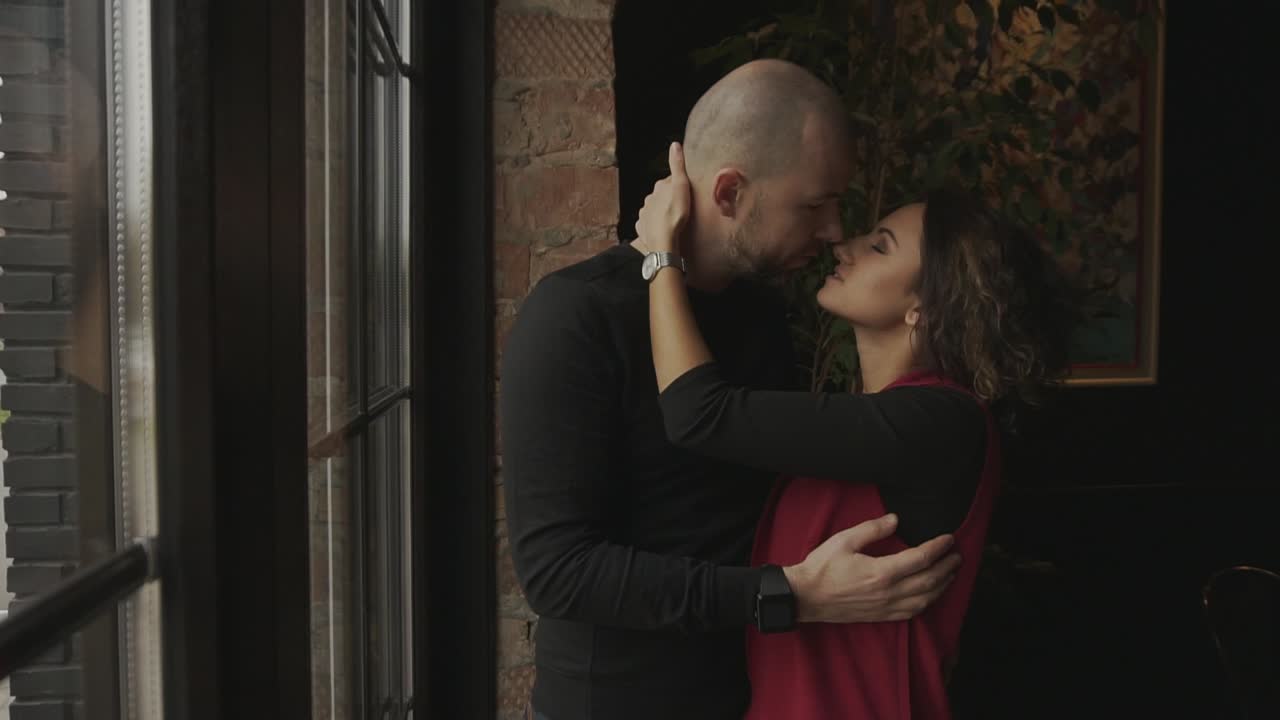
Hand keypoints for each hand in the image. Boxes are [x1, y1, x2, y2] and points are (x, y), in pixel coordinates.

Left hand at [635, 141, 691, 253]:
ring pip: (654, 210)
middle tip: (681, 207)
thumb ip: (677, 165)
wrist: (663, 241)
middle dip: (669, 199)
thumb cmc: (675, 214)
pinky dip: (654, 225)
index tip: (686, 191)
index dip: (679, 186)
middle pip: (661, 196)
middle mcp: (648, 199)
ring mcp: (644, 214)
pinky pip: (649, 224)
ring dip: (661, 212)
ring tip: (673, 220)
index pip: (670, 182)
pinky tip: (662, 230)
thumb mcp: (680, 186)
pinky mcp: (642, 228)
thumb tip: (674, 144)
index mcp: (658, 188)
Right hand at [783, 514, 960, 622]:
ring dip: (942, 586)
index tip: (949, 538)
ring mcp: (885, 607)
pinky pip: (912, 612)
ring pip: (925, 599)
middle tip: (957, 555)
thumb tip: (895, 520)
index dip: (938, 548)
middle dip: (947, 567)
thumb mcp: (843, 540)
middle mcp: (888, 592)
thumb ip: (872, 529)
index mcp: (881, 572)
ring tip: (951, 574)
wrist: (805, 597)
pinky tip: (931, 595)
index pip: (920, 558)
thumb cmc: (821, 567)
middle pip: (929, 580)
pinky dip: (927, 603)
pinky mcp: (881, 616)